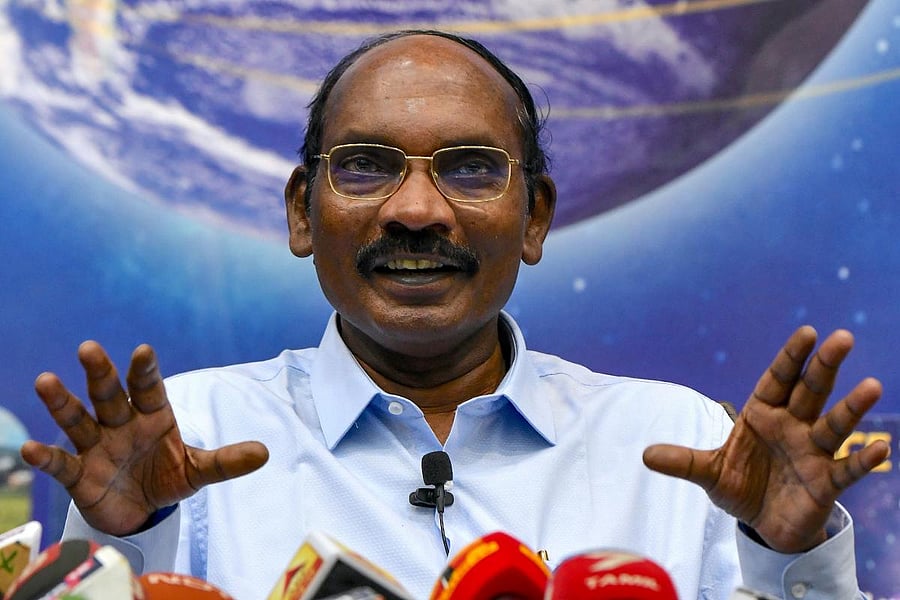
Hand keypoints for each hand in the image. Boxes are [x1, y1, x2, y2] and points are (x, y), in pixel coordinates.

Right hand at [20, 341, 268, 535]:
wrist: (140, 510)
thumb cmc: (167, 477)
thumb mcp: (198, 471)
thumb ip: (226, 461)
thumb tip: (265, 453)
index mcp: (153, 416)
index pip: (149, 388)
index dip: (146, 371)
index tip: (144, 351)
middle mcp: (121, 424)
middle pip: (109, 395)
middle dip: (100, 373)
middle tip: (89, 348)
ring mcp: (96, 446)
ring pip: (78, 420)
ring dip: (62, 403)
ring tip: (45, 381)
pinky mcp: (78, 474)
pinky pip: (61, 463)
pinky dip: (46, 458)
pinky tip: (29, 451)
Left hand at [642, 326, 889, 552]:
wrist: (762, 525)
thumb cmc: (740, 487)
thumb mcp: (708, 473)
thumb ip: (683, 461)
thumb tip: (645, 455)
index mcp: (762, 415)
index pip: (778, 379)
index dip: (791, 357)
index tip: (808, 332)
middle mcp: (792, 427)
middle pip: (810, 391)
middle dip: (825, 366)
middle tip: (843, 337)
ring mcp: (812, 453)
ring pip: (834, 425)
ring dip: (852, 408)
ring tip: (872, 386)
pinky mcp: (826, 484)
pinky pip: (847, 470)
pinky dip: (863, 460)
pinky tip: (881, 449)